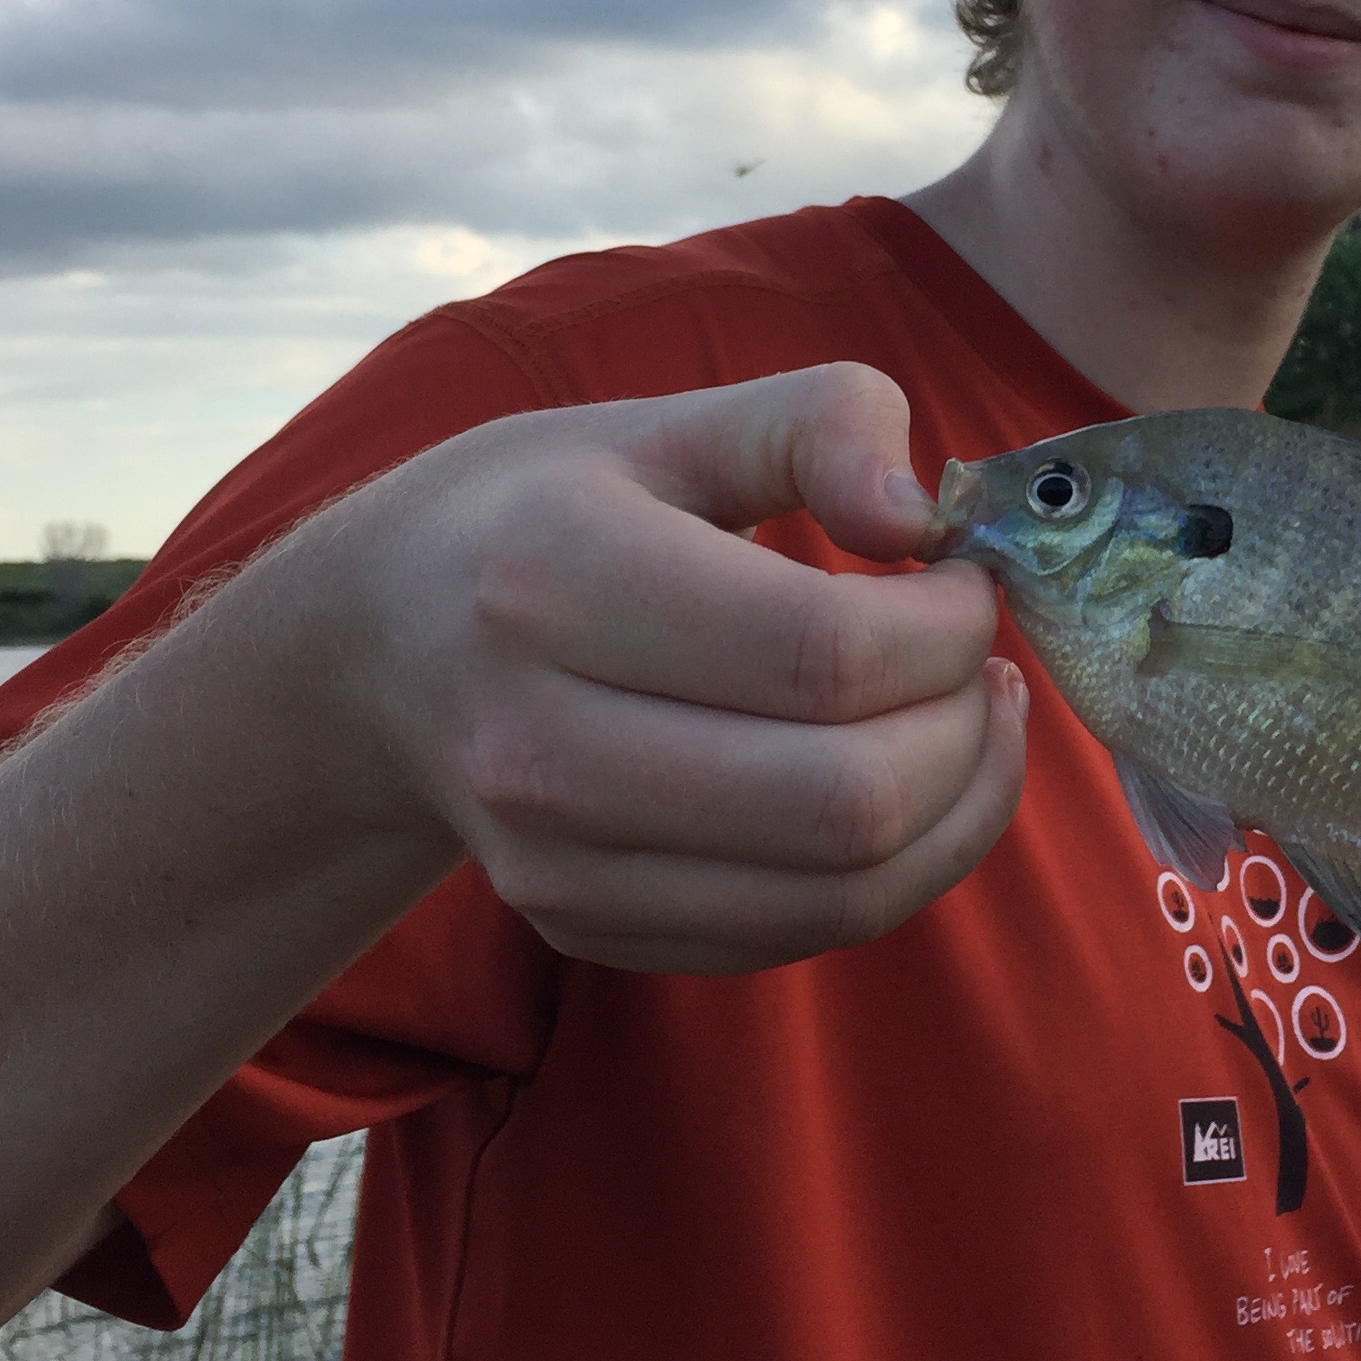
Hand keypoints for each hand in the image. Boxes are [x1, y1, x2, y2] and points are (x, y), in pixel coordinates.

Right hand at [331, 361, 1027, 972]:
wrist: (379, 649)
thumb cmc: (549, 513)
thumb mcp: (666, 422)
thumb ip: (816, 422)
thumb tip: (920, 517)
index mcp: (555, 576)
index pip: (817, 654)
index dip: (944, 626)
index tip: (963, 581)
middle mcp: (537, 742)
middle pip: (845, 799)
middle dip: (965, 728)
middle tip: (980, 661)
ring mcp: (554, 861)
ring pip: (841, 893)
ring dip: (958, 809)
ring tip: (971, 719)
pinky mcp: (584, 928)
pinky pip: (800, 937)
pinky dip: (898, 870)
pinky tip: (907, 784)